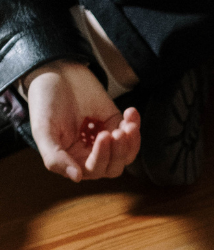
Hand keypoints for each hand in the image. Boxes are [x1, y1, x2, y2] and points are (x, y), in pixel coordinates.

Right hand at [24, 62, 139, 180]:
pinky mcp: (116, 125)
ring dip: (131, 142)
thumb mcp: (42, 129)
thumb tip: (76, 177)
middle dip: (119, 152)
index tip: (104, 136)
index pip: (93, 170)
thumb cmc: (45, 101)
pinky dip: (135, 125)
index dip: (102, 157)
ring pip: (126, 154)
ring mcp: (106, 141)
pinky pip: (132, 134)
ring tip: (128, 124)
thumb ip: (54, 157)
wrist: (55, 72)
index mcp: (72, 160)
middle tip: (117, 132)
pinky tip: (131, 112)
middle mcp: (90, 154)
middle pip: (114, 167)